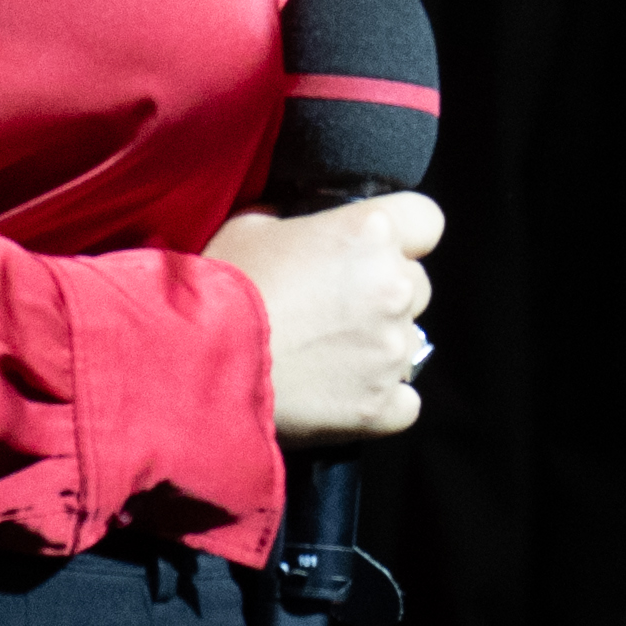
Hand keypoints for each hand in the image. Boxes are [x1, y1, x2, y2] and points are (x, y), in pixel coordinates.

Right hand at [209, 188, 442, 446]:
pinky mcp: (381, 405)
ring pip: (409, 342)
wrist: (198, 363)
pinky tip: (342, 394)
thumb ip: (295, 221)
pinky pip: (405, 401)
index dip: (403, 236)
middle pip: (418, 285)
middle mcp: (393, 287)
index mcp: (370, 232)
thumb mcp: (252, 226)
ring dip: (379, 346)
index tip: (376, 250)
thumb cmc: (222, 287)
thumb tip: (301, 228)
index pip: (427, 221)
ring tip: (327, 356)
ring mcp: (391, 350)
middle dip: (384, 294)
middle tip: (335, 309)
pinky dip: (380, 400)